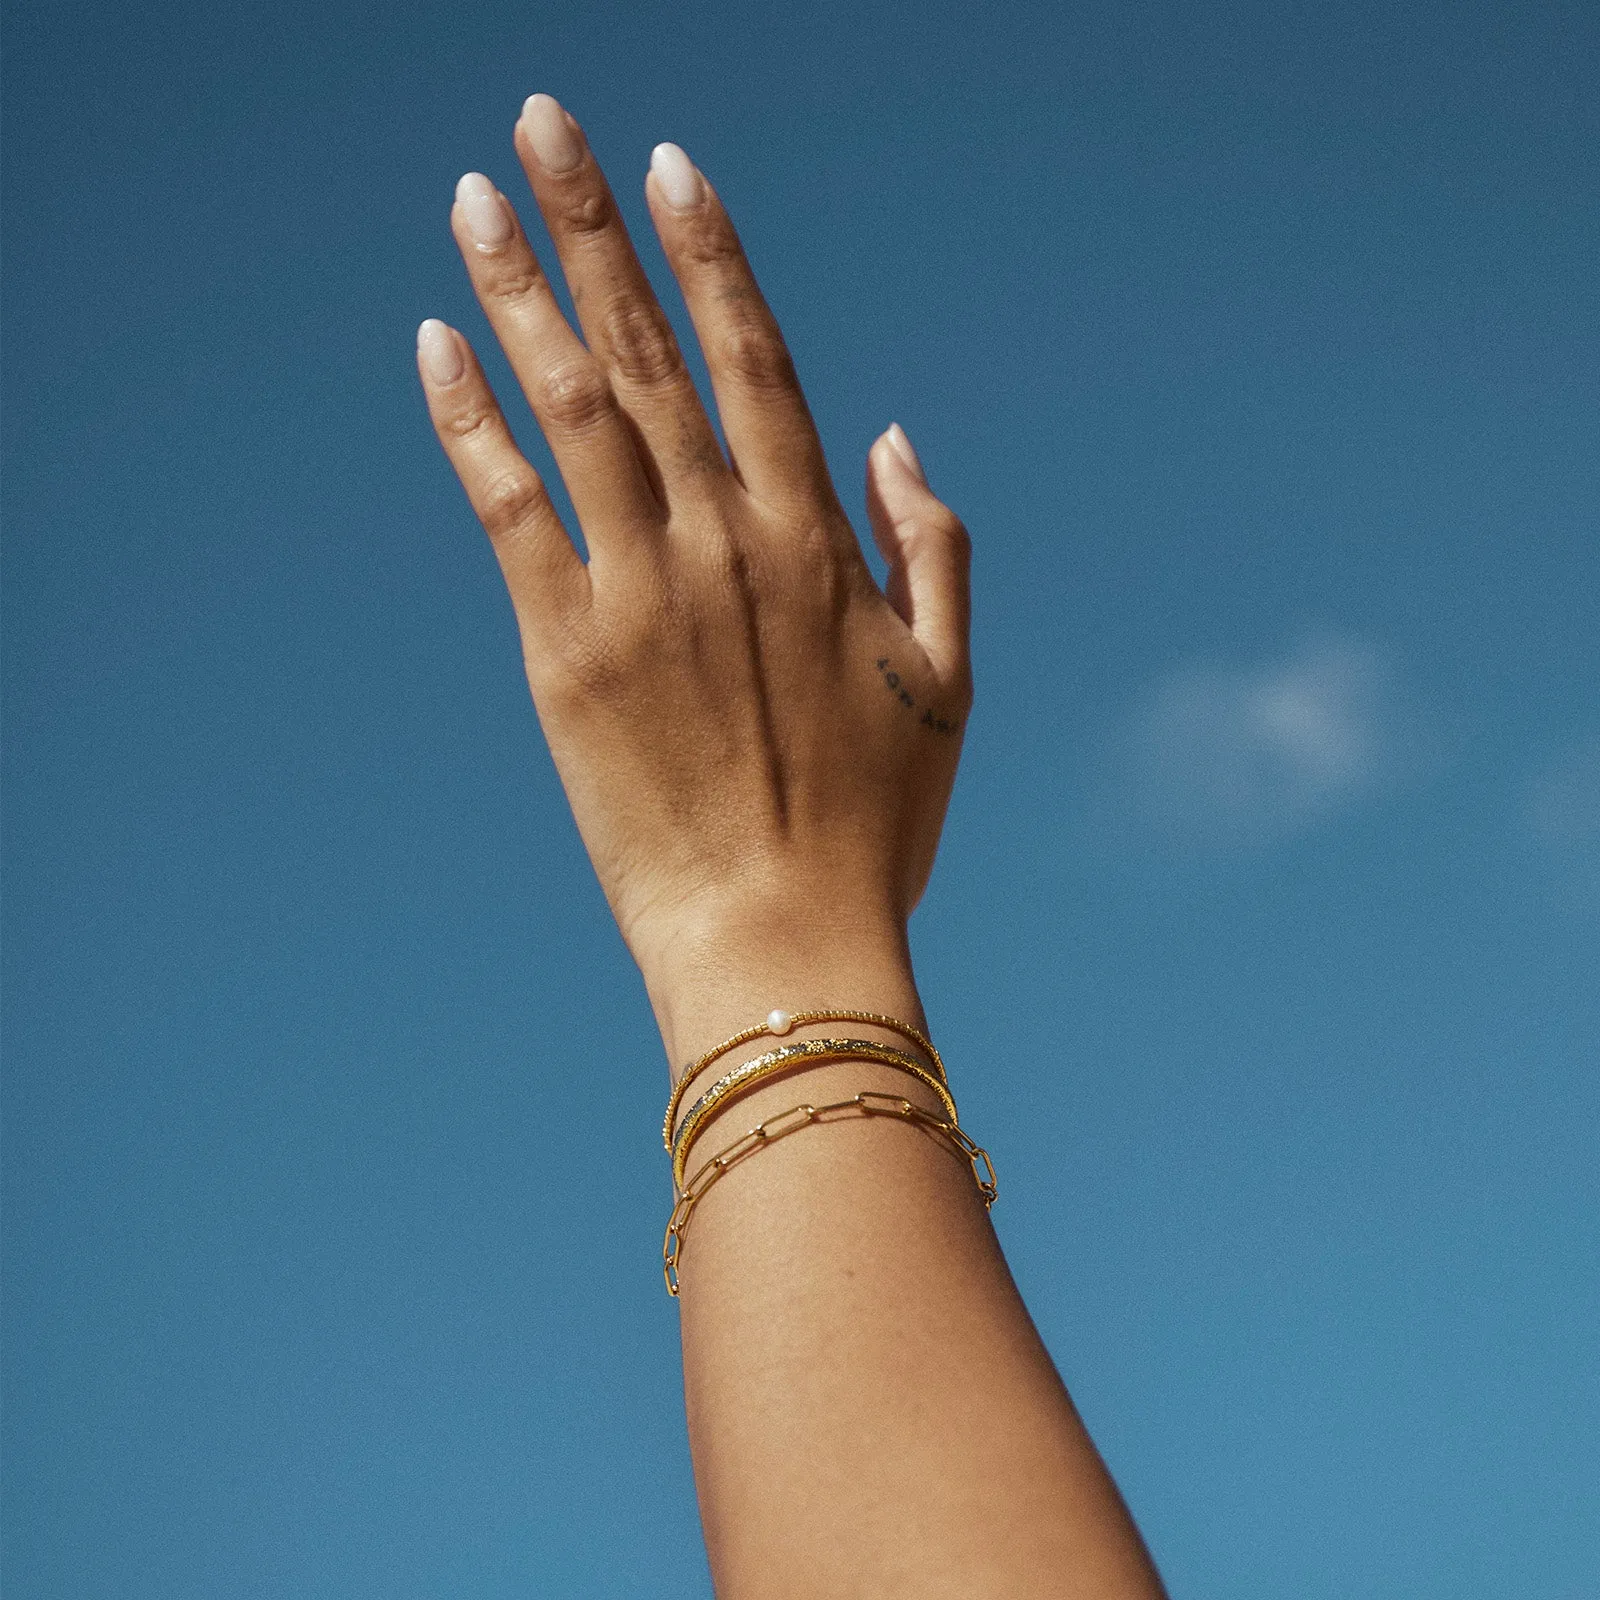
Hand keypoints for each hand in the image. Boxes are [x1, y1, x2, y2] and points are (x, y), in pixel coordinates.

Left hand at [417, 96, 971, 1057]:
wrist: (784, 940)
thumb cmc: (875, 826)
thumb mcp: (948, 682)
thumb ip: (934, 545)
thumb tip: (897, 432)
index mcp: (822, 542)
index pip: (758, 361)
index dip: (712, 257)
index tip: (670, 168)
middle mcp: (731, 539)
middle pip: (652, 351)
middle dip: (596, 227)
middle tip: (543, 122)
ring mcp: (645, 589)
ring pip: (575, 405)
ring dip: (522, 291)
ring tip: (475, 197)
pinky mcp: (566, 652)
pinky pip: (510, 508)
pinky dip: (472, 421)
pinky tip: (436, 343)